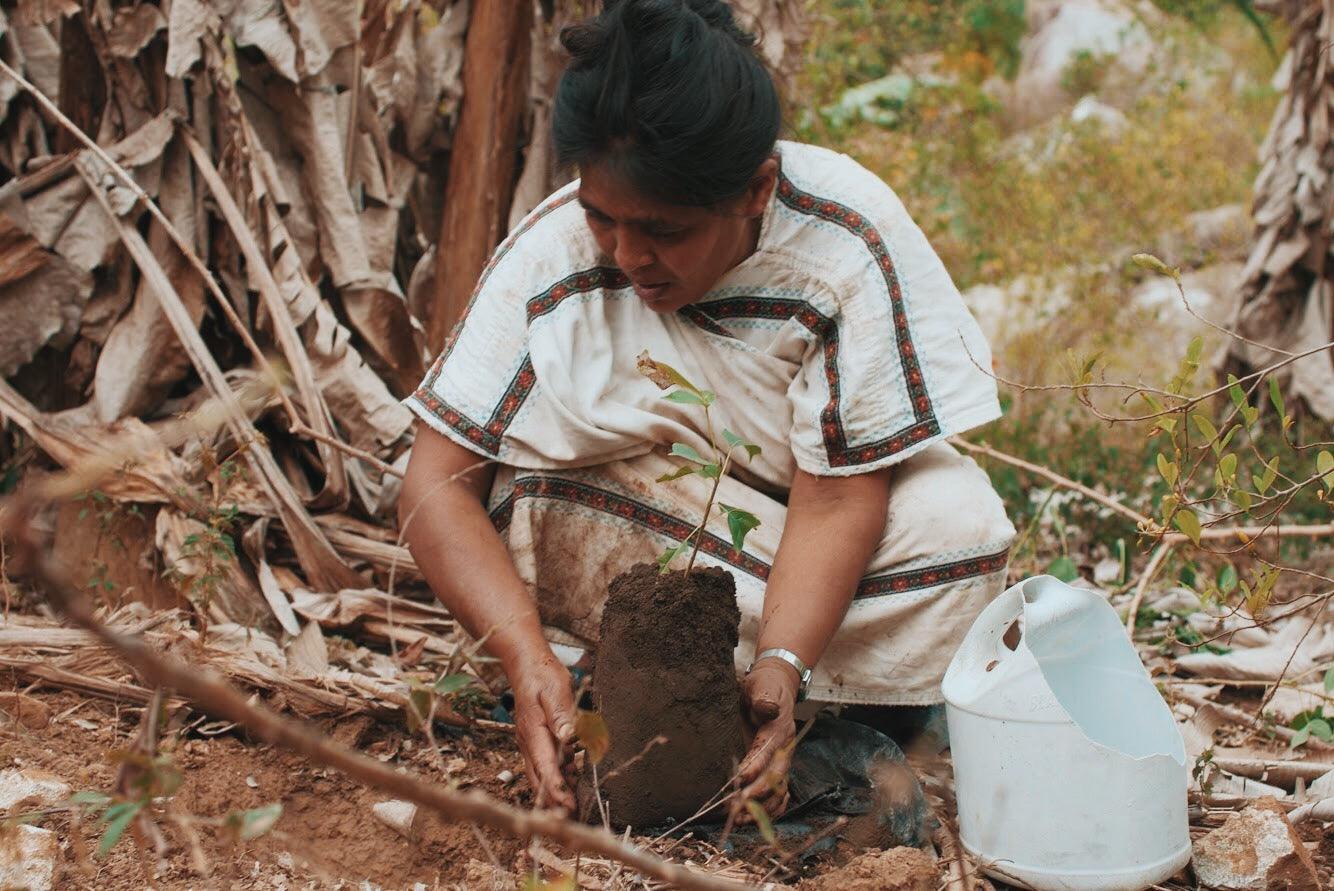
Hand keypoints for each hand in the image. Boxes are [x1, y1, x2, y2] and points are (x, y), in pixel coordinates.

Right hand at [509, 649, 577, 810]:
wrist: (527, 664)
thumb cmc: (543, 676)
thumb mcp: (555, 691)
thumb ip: (561, 715)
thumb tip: (569, 737)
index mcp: (533, 732)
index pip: (544, 766)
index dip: (555, 787)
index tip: (567, 804)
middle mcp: (528, 741)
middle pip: (538, 776)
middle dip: (553, 797)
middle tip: (570, 814)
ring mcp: (529, 741)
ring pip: (539, 772)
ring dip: (554, 787)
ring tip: (573, 801)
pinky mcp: (534, 739)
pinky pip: (543, 762)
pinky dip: (555, 773)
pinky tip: (570, 775)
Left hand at [735, 659, 798, 821]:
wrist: (776, 686)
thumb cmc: (763, 686)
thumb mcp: (761, 685)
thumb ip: (763, 697)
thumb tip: (768, 707)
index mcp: (779, 728)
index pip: (768, 751)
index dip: (755, 766)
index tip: (738, 779)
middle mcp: (785, 748)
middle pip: (775, 777)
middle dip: (756, 794)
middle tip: (735, 807)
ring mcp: (783, 760)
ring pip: (779, 790)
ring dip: (762, 808)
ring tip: (740, 820)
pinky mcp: (778, 767)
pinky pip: (780, 793)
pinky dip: (771, 809)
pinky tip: (755, 820)